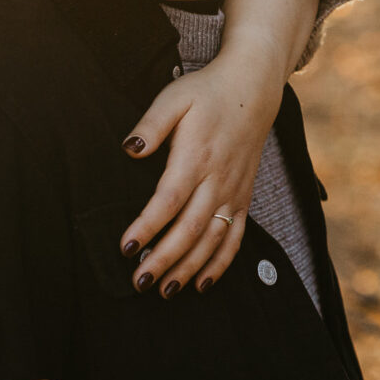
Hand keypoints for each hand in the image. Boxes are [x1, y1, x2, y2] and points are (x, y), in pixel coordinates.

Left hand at [119, 48, 271, 296]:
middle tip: (139, 281)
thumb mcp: (173, 98)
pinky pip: (235, 238)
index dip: (148, 227)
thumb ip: (151, 124)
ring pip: (212, 240)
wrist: (252, 89)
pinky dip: (220, 263)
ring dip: (189, 268)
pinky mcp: (243, 198)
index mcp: (196, 157)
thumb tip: (130, 149)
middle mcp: (217, 180)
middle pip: (189, 229)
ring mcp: (233, 192)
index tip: (127, 247)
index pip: (168, 201)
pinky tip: (202, 284)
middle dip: (164, 259)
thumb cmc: (206, 93)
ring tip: (165, 290)